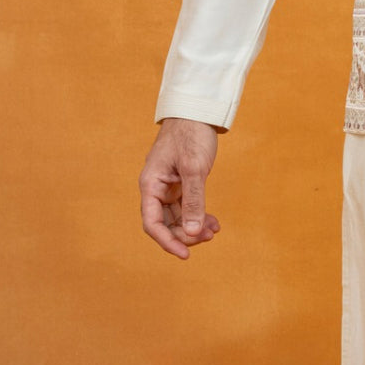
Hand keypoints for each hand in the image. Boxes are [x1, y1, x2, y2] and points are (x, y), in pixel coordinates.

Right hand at [140, 117, 220, 259]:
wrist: (198, 110)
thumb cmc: (191, 134)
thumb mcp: (194, 168)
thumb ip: (193, 201)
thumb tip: (191, 233)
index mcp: (150, 184)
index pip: (152, 223)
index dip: (167, 241)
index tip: (185, 254)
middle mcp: (156, 187)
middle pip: (165, 223)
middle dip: (185, 233)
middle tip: (208, 237)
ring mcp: (169, 185)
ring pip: (178, 216)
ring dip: (194, 226)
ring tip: (214, 230)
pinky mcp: (181, 181)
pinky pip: (187, 206)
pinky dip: (199, 214)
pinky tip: (213, 222)